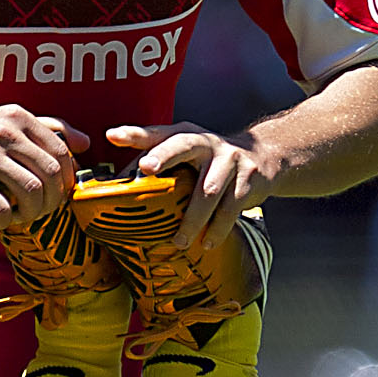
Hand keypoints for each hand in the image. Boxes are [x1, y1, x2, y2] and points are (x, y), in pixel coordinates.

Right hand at [0, 105, 87, 225]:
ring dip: (32, 213)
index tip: (57, 193)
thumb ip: (47, 128)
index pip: (61, 152)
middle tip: (42, 210)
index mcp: (17, 118)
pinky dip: (4, 221)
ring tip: (21, 215)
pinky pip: (1, 208)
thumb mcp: (5, 122)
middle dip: (53, 200)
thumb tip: (85, 143)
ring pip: (32, 192)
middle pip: (51, 174)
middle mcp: (4, 132)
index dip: (66, 180)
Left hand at [107, 121, 277, 248]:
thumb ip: (157, 168)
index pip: (156, 133)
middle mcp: (206, 143)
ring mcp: (229, 159)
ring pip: (208, 190)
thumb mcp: (187, 157)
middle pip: (182, 146)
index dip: (134, 134)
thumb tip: (115, 193)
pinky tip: (207, 243)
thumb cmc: (211, 162)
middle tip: (145, 168)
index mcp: (184, 136)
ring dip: (192, 219)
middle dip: (163, 156)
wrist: (265, 157)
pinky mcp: (248, 179)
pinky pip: (230, 208)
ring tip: (180, 241)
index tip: (112, 136)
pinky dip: (217, 229)